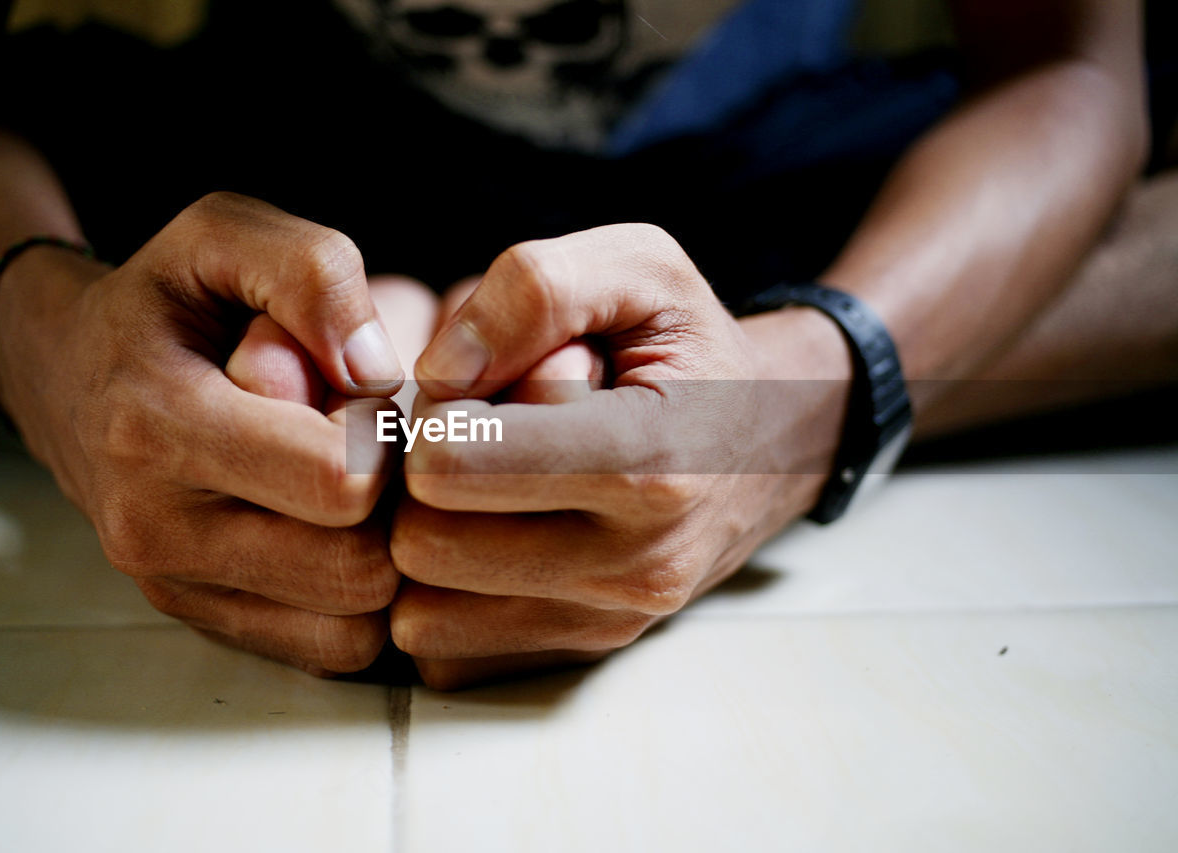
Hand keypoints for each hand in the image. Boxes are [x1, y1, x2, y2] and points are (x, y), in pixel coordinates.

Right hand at [0, 192, 406, 675]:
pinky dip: (361, 599)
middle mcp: (155, 527)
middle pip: (358, 569)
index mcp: (156, 424)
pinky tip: (341, 531)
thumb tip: (377, 373)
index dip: (388, 439)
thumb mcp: (222, 234)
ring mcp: (174, 587)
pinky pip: (331, 649)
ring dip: (384, 556)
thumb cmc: (164, 301)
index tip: (368, 400)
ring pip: (355, 623)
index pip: (340, 483)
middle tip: (373, 451)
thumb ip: (310, 271)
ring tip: (355, 488)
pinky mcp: (200, 620)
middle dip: (394, 507)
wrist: (71, 375)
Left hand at [388, 224, 851, 688]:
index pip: (456, 465)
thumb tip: (438, 373)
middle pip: (424, 544)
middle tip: (465, 443)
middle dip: (419, 487)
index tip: (466, 392)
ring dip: (425, 542)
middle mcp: (635, 563)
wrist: (770, 444)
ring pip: (424, 611)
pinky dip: (440, 597)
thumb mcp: (642, 267)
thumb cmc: (694, 350)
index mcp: (649, 462)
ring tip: (478, 488)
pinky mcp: (583, 653)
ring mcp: (609, 621)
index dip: (433, 416)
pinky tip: (483, 536)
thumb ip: (536, 287)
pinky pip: (447, 652)